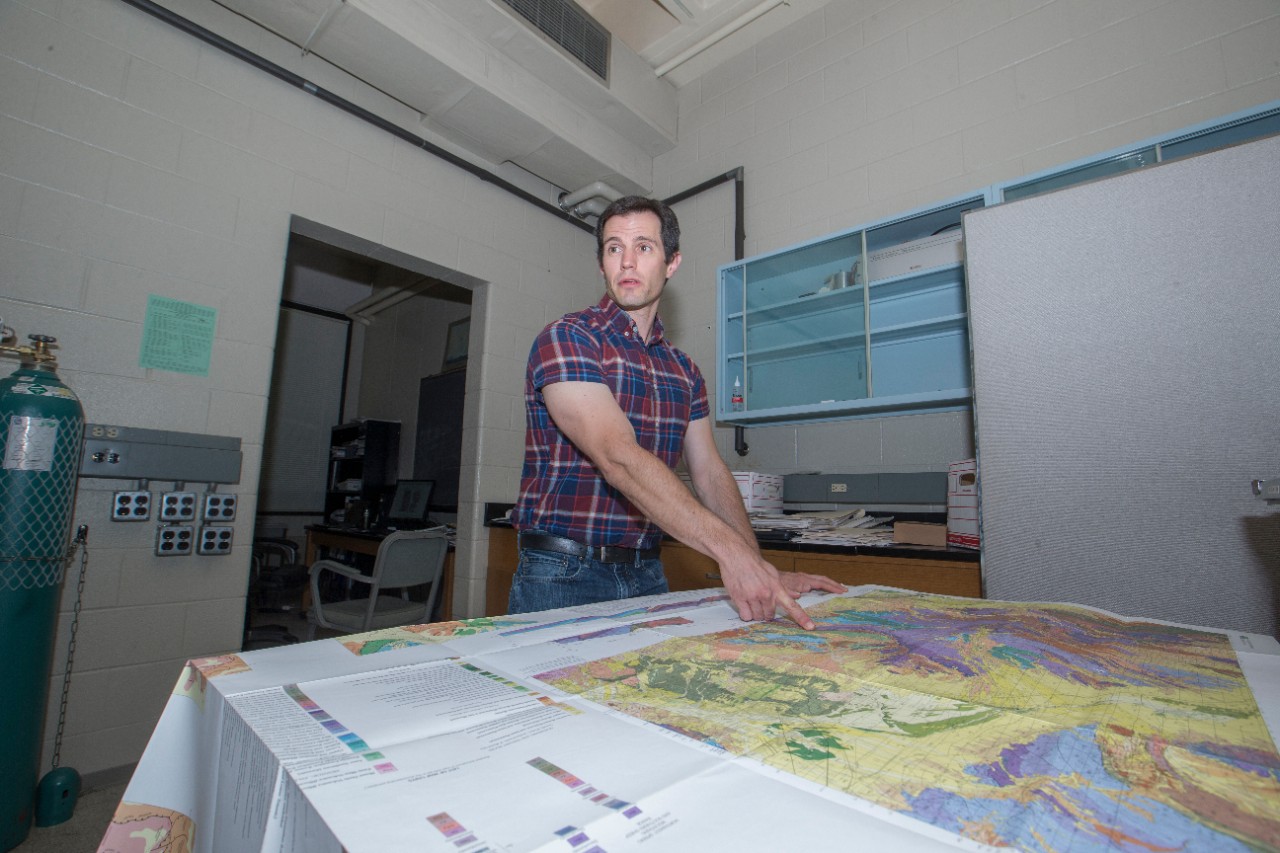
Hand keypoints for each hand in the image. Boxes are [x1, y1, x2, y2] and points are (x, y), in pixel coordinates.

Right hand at [718, 551, 841, 630]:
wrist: (738, 556)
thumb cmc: (756, 565)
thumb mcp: (773, 574)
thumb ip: (782, 588)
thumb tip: (795, 595)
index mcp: (777, 589)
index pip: (792, 607)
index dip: (801, 618)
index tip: (810, 627)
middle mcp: (766, 594)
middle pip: (769, 616)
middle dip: (765, 612)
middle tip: (760, 601)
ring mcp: (753, 597)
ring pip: (757, 617)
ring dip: (754, 612)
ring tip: (750, 598)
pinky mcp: (740, 599)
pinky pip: (746, 616)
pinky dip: (745, 613)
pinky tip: (744, 602)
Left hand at [779, 571, 846, 599]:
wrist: (765, 576)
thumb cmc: (773, 583)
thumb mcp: (780, 588)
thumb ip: (788, 590)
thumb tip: (799, 594)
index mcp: (802, 580)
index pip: (820, 583)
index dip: (831, 587)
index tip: (842, 591)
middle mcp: (804, 578)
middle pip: (822, 580)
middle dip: (834, 584)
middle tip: (845, 590)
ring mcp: (802, 578)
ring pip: (819, 580)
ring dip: (829, 584)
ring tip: (840, 589)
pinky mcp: (799, 581)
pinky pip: (814, 581)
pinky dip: (822, 584)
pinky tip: (825, 589)